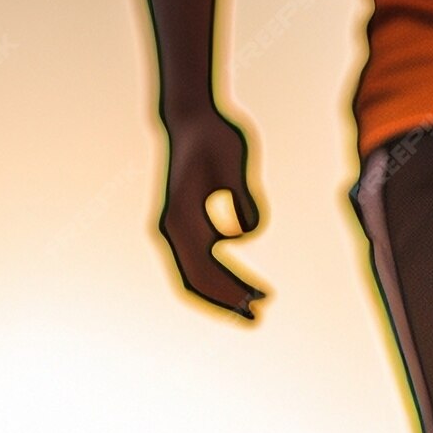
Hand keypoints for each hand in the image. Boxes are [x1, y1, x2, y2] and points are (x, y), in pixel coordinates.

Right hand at [157, 106, 265, 317]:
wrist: (192, 116)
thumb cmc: (215, 136)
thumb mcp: (235, 163)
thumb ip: (242, 199)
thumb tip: (240, 236)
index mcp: (179, 217)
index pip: (203, 270)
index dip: (230, 292)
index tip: (260, 301)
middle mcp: (171, 227)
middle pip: (198, 280)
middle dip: (228, 302)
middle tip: (260, 315)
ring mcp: (176, 228)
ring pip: (197, 275)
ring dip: (225, 294)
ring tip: (258, 304)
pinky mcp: (188, 224)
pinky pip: (201, 263)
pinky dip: (222, 278)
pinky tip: (248, 282)